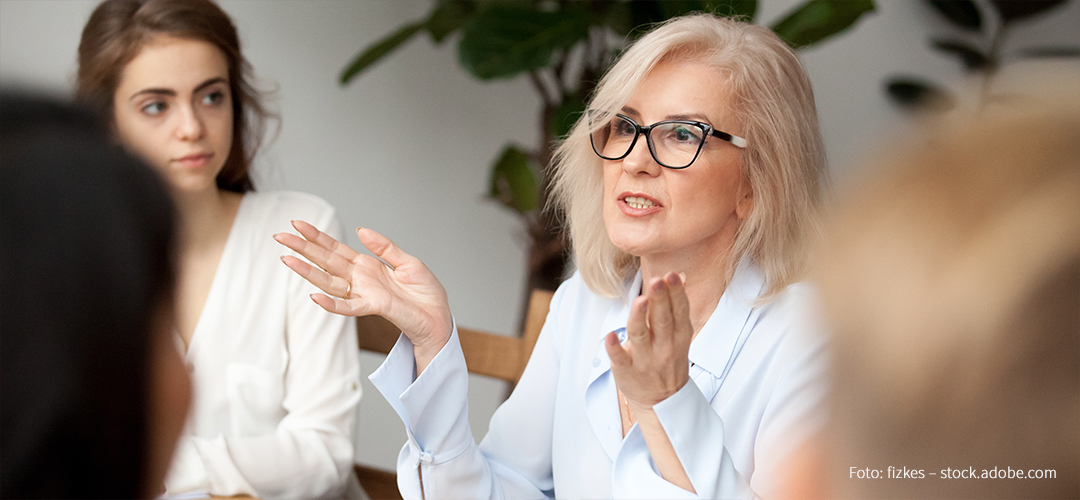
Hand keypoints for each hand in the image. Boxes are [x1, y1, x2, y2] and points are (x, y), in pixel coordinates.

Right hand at [274, 221, 452, 364]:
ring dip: (307, 271)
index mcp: (367, 266)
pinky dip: (331, 303)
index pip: (336, 249)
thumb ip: (385, 247)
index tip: (298, 224)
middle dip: (303, 248)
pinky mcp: (373, 307)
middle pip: (326, 261)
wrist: (439, 317)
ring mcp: (364, 293)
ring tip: (286, 259)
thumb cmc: (425, 293)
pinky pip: (348, 307)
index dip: (317, 236)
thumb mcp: (408, 262)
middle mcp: (360, 279)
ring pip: (329, 281)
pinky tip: (314, 297)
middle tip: (280, 236)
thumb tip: (361, 230)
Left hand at [606, 272, 691, 412]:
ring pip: (641, 336)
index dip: (676, 293)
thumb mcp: (679, 335)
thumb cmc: (668, 361)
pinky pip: (620, 358)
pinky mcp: (627, 371)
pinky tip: (609, 336)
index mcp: (678, 336)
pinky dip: (615, 348)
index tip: (672, 275)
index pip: (678, 311)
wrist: (662, 401)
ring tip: (640, 301)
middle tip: (657, 280)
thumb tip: (680, 276)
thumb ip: (676, 306)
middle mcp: (664, 347)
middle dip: (660, 300)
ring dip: (640, 318)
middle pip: (661, 320)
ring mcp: (645, 360)